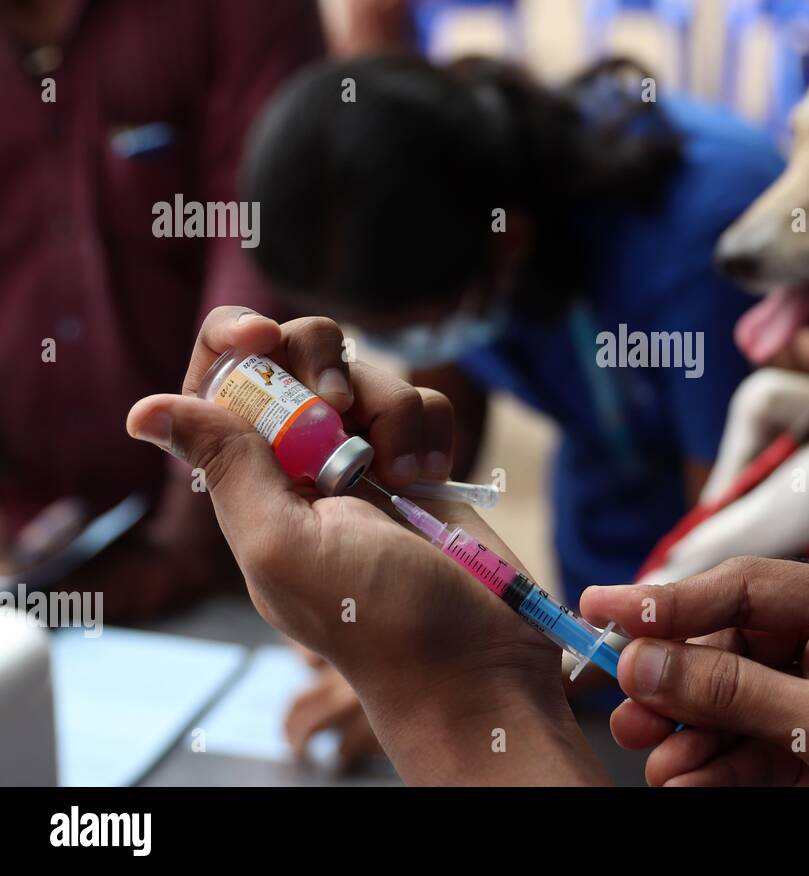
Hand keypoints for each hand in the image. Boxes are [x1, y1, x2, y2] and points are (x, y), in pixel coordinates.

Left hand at [126, 307, 603, 783]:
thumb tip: (143, 410)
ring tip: (403, 475)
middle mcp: (305, 462)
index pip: (220, 382)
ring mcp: (371, 458)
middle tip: (341, 409)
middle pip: (298, 354)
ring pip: (371, 372)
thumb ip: (227, 468)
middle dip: (321, 363)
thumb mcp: (283, 545)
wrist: (477, 658)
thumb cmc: (376, 618)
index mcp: (250, 483)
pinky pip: (424, 402)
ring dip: (392, 410)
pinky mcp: (426, 460)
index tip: (261, 339)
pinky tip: (434, 480)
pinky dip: (432, 430)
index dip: (234, 343)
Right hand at [582, 558, 808, 785]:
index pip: (749, 587)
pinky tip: (686, 781)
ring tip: (655, 758)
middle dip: (677, 679)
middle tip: (624, 705)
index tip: (602, 609)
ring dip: (689, 729)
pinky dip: (715, 764)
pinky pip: (751, 740)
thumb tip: (646, 660)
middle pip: (732, 641)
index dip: (670, 599)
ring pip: (732, 695)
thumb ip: (742, 693)